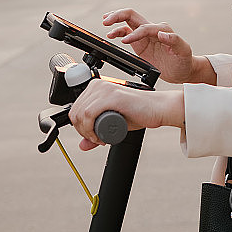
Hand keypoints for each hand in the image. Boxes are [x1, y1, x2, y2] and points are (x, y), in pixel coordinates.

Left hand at [69, 78, 183, 150]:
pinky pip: (89, 113)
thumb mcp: (112, 123)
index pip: (75, 109)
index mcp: (96, 87)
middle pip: (75, 112)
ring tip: (100, 138)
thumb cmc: (138, 113)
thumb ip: (97, 132)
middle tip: (96, 139)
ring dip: (86, 132)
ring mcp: (105, 89)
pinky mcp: (112, 96)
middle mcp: (98, 85)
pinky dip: (90, 129)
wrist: (157, 109)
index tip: (91, 136)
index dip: (79, 127)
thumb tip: (82, 146)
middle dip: (82, 131)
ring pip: (81, 114)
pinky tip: (99, 136)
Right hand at [103, 8, 213, 83]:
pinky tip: (110, 35)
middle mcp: (152, 29)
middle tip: (106, 20)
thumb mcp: (183, 51)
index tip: (125, 42)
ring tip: (105, 23)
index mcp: (162, 29)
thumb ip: (174, 40)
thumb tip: (161, 33)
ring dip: (115, 20)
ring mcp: (145, 35)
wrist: (182, 70)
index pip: (144, 28)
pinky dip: (117, 32)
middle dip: (118, 15)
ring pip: (127, 21)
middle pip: (132, 15)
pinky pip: (126, 33)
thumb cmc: (184, 60)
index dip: (134, 34)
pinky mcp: (140, 42)